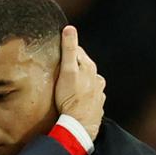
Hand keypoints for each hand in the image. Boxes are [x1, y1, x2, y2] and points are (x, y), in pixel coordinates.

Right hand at [55, 26, 105, 140]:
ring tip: (67, 87)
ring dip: (79, 82)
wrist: (79, 126)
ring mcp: (98, 93)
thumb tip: (69, 28)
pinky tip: (76, 100)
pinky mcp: (97, 106)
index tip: (56, 52)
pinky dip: (83, 95)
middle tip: (59, 70)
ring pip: (88, 82)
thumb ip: (69, 49)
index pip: (78, 51)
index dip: (66, 51)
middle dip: (73, 67)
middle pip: (83, 67)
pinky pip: (89, 97)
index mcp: (90, 67)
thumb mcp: (67, 71)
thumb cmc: (70, 98)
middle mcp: (97, 79)